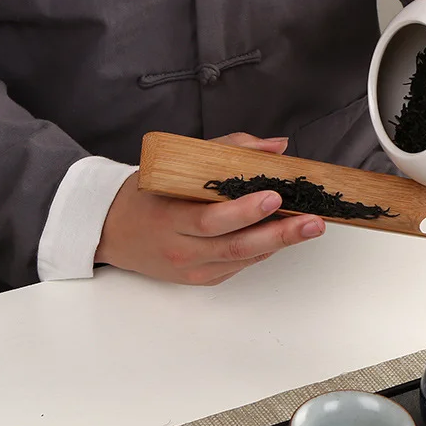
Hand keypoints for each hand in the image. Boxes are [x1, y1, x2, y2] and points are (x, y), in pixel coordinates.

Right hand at [95, 133, 325, 285]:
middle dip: (279, 234)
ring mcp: (191, 269)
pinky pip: (238, 266)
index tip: (274, 196)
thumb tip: (275, 146)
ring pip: (242, 259)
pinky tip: (282, 236)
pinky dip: (263, 250)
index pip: (210, 220)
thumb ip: (227, 150)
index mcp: (168, 218)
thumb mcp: (176, 166)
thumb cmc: (147, 194)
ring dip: (279, 243)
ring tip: (310, 227)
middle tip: (313, 221)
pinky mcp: (201, 279)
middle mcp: (179, 250)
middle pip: (235, 246)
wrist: (112, 231)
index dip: (243, 211)